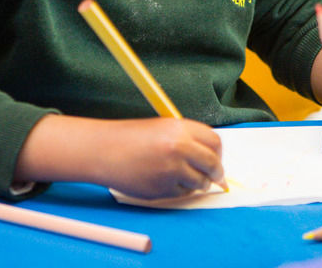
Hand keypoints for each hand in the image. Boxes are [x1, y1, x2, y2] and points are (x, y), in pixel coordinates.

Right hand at [15, 114, 224, 198]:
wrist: (104, 151)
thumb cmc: (132, 138)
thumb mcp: (163, 128)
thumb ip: (187, 139)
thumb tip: (211, 156)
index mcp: (180, 128)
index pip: (214, 142)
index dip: (218, 152)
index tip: (216, 158)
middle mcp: (179, 148)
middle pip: (212, 164)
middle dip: (216, 172)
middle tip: (215, 176)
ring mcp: (171, 170)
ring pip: (200, 182)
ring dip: (199, 183)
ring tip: (186, 178)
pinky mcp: (162, 189)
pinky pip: (182, 193)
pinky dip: (180, 190)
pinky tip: (167, 182)